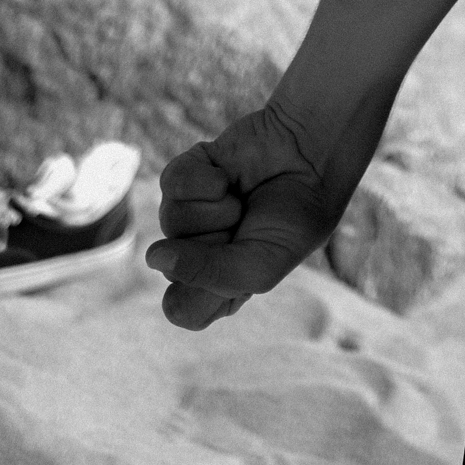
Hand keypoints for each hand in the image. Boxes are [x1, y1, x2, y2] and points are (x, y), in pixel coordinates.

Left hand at [146, 100, 338, 330]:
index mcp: (217, 285)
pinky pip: (172, 184)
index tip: (234, 270)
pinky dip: (205, 179)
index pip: (180, 308)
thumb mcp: (262, 264)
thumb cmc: (294, 217)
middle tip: (248, 227)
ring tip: (240, 200)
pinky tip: (227, 176)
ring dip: (215, 209)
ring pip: (170, 222)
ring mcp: (187, 213)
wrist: (312, 156)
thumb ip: (211, 275)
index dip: (201, 290)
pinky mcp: (183, 176)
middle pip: (172, 266)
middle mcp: (197, 251)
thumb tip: (152, 256)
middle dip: (215, 244)